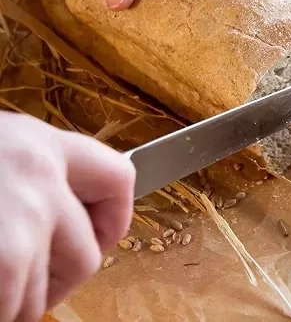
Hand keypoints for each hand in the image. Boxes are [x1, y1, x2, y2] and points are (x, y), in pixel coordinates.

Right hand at [0, 112, 134, 321]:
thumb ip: (35, 179)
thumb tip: (67, 215)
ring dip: (21, 301)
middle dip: (59, 281)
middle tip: (25, 285)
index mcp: (41, 144)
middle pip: (89, 252)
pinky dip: (4, 311)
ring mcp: (26, 215)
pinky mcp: (8, 256)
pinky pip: (20, 306)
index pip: (120, 177)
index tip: (100, 238)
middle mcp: (42, 173)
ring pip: (50, 288)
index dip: (115, 218)